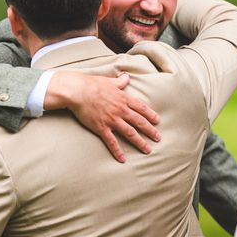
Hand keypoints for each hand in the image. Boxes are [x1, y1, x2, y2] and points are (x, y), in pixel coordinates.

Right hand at [44, 71, 159, 162]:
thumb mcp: (109, 81)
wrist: (78, 91)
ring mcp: (112, 120)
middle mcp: (120, 110)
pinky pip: (112, 142)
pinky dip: (118, 151)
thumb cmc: (92, 84)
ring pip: (130, 133)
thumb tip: (126, 76)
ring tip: (148, 150)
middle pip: (139, 122)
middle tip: (158, 138)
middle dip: (150, 131)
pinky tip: (123, 159)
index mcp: (123, 99)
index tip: (157, 121)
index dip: (150, 115)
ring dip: (140, 142)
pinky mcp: (101, 128)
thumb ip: (119, 82)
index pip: (141, 108)